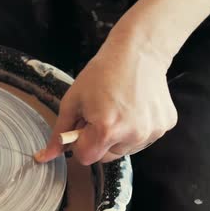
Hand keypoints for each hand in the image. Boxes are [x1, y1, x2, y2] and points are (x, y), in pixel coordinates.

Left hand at [35, 30, 177, 164]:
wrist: (138, 52)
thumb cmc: (101, 74)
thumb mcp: (72, 102)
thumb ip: (59, 133)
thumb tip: (44, 157)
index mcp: (107, 129)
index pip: (86, 158)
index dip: (80, 144)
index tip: (82, 127)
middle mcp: (133, 135)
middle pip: (106, 157)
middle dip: (98, 142)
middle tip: (99, 115)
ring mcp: (152, 132)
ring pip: (124, 150)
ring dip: (117, 137)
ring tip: (117, 110)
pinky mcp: (165, 125)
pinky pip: (142, 139)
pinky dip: (135, 129)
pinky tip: (133, 108)